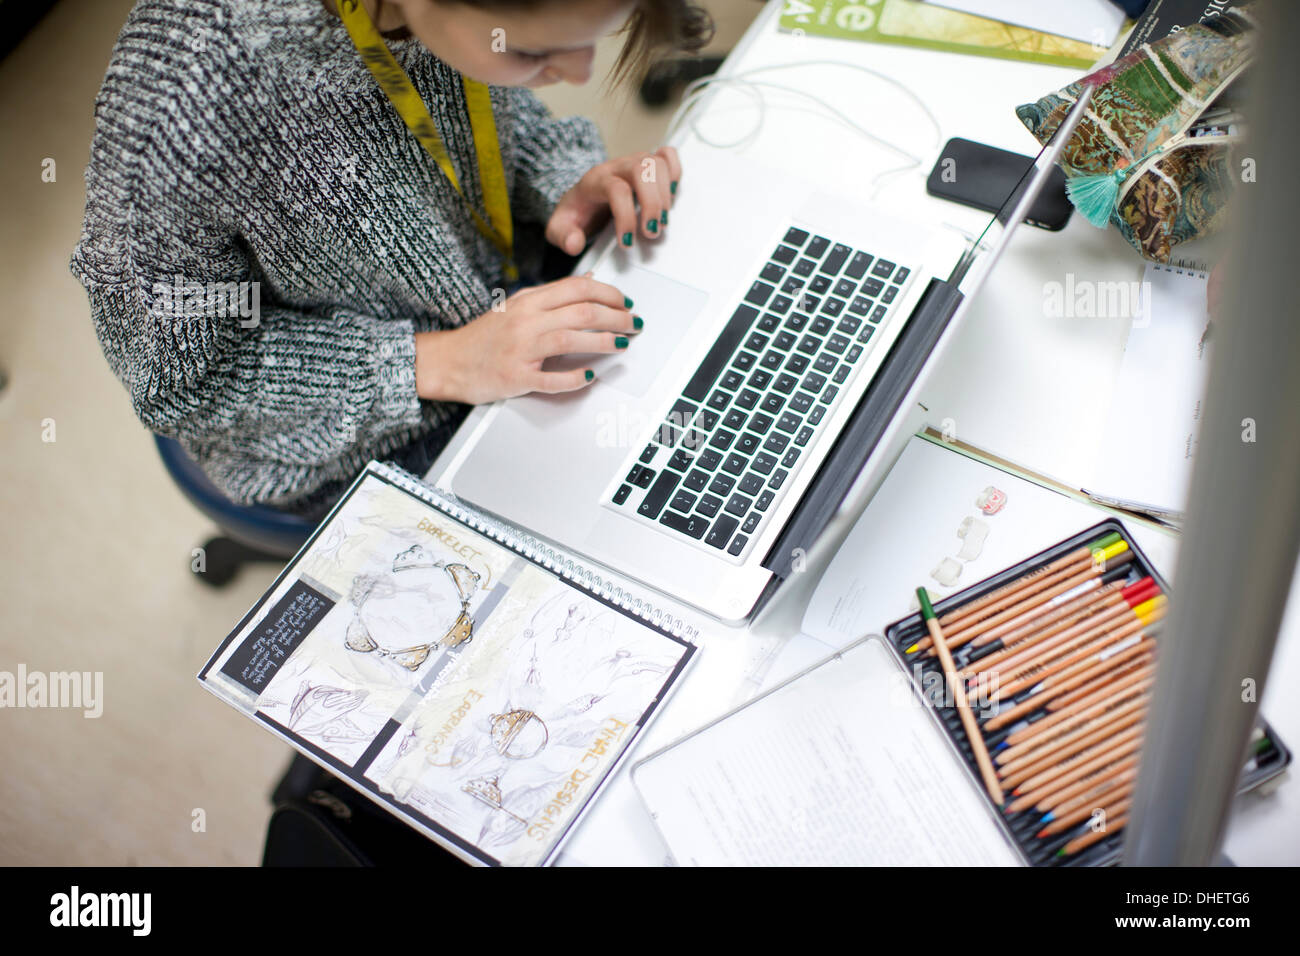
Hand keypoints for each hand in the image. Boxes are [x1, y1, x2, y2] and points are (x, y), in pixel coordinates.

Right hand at [414, 273, 640, 403]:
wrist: (448, 361)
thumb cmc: (484, 336)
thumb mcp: (518, 305)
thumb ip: (554, 293)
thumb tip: (591, 280)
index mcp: (529, 301)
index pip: (578, 288)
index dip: (609, 294)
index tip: (626, 303)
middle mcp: (526, 321)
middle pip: (582, 312)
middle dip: (616, 317)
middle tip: (634, 324)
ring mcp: (521, 350)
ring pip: (571, 339)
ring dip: (604, 342)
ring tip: (622, 344)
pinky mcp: (516, 377)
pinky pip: (551, 379)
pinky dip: (574, 378)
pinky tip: (590, 376)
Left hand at [545, 147, 682, 254]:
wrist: (581, 196)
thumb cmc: (576, 211)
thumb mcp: (559, 227)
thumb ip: (563, 236)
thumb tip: (574, 243)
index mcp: (594, 181)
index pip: (616, 189)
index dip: (626, 217)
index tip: (627, 242)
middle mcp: (616, 167)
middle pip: (642, 170)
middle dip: (652, 203)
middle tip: (652, 231)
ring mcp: (633, 163)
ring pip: (657, 163)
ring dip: (665, 194)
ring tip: (661, 220)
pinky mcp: (647, 164)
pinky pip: (667, 155)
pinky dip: (676, 172)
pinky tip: (671, 194)